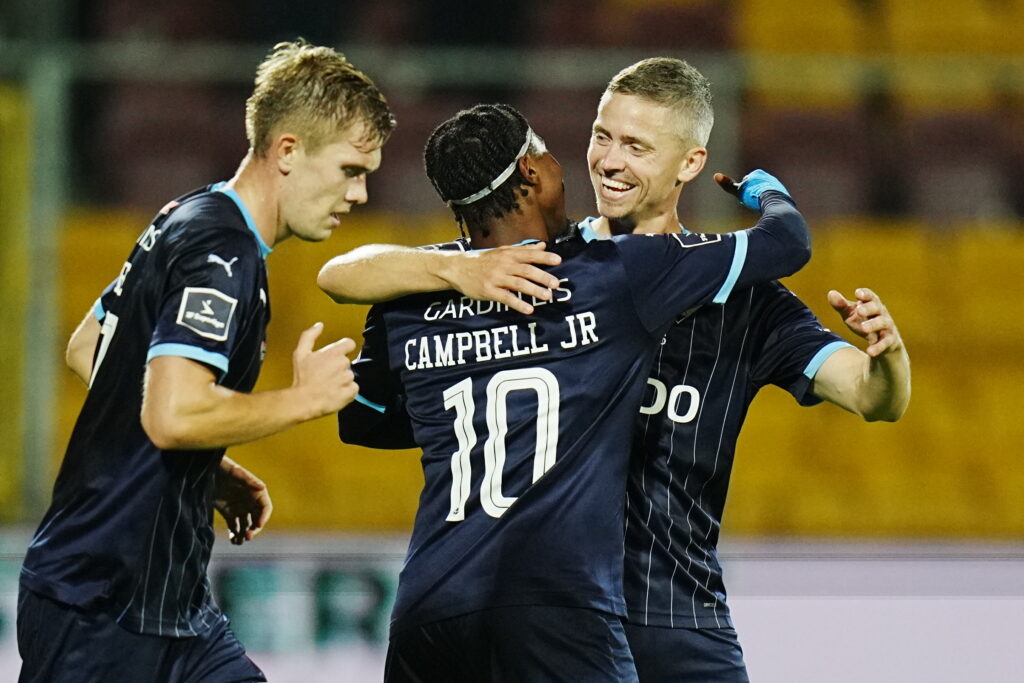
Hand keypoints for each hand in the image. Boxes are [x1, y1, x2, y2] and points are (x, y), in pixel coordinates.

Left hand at [214, 456, 271, 545]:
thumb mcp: (236, 472)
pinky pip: (234, 527)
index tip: (258, 525)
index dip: (264, 517)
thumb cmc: (224, 468)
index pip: (265, 508)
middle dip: (254, 529)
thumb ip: (248, 480)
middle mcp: (250, 502)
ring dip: (244, 535)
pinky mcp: (228, 513)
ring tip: (238, 542)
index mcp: (256, 492)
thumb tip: (262, 486)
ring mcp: (239, 508)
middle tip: (248, 537)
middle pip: (257, 519)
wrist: (207, 471)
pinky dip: (234, 535)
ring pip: (246, 526)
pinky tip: (233, 540)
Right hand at [291, 323, 358, 417]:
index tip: (336, 356)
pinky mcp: (351, 392)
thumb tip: (319, 325)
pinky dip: (346, 392)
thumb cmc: (302, 378)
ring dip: (342, 380)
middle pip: (347, 362)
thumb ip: (309, 336)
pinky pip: (353, 389)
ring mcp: (347, 378)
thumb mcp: (300, 353)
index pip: (349, 343)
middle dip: (338, 368)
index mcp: (332, 353)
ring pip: (350, 376)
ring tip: (328, 385)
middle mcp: (342, 364)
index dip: (343, 349)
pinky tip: (334, 392)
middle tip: (325, 375)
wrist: (303, 400)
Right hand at [440, 243, 561, 314]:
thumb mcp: (503, 251)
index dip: (544, 257)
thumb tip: (543, 245)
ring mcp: (496, 278)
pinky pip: (505, 298)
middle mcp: (503, 265)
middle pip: (526, 270)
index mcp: (509, 254)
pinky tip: (529, 309)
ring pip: (518, 284)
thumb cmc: (483, 260)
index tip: (558, 260)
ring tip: (547, 297)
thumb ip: (524, 249)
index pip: (529, 254)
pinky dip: (518, 304)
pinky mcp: (489, 291)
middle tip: (556, 284)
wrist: (458, 268)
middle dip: (542, 276)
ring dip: (534, 290)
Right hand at [715, 169, 790, 210]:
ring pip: (765, 193)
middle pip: (756, 187)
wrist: (774, 201)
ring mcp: (777, 186)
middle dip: (753, 194)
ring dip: (761, 200)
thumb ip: (728, 184)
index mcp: (758, 174)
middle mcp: (769, 177)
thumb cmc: (755, 195)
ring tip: (759, 208)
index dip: (744, 191)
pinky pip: (772, 200)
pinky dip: (769, 204)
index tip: (744, 198)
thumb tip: (715, 175)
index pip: (747, 181)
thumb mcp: (739, 190)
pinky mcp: (783, 195)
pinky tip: (767, 210)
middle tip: (751, 204)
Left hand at [828, 288, 902, 357]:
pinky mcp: (890, 341)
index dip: (865, 294)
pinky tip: (870, 351)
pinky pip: (885, 342)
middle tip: (859, 311)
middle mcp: (881, 314)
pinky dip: (878, 347)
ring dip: (873, 325)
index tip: (857, 293)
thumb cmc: (864, 322)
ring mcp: (887, 327)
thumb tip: (831, 293)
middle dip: (869, 308)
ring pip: (883, 323)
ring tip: (864, 329)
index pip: (870, 297)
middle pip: (877, 308)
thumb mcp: (851, 314)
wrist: (881, 344)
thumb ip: (841, 305)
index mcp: (872, 305)